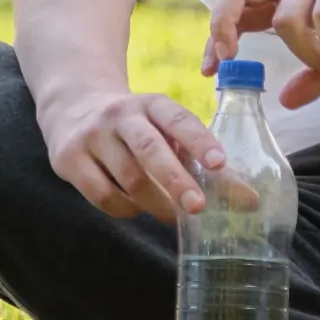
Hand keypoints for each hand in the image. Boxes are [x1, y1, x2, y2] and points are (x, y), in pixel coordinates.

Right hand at [42, 90, 225, 221]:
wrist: (71, 107)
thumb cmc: (137, 129)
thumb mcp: (165, 131)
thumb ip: (203, 162)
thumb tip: (249, 202)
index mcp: (151, 103)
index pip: (179, 120)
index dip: (201, 141)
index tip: (221, 164)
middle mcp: (120, 115)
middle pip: (150, 149)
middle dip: (176, 180)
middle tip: (198, 207)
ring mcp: (92, 136)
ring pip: (128, 178)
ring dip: (156, 203)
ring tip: (174, 215)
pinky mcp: (69, 158)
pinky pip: (102, 195)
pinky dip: (126, 209)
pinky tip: (136, 208)